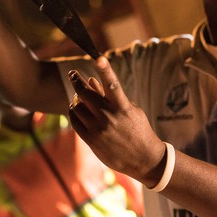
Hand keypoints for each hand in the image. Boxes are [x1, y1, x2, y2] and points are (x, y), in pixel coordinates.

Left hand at [67, 57, 165, 184]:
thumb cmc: (138, 130)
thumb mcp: (130, 110)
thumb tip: (91, 80)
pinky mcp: (91, 140)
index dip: (105, 69)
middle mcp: (109, 117)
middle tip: (73, 74)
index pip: (112, 84)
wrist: (144, 159)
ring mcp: (99, 129)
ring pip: (76, 107)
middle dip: (77, 81)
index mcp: (122, 107)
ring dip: (75, 99)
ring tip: (78, 97)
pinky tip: (76, 110)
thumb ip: (109, 96)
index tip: (98, 57)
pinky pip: (75, 121)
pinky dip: (73, 113)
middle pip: (85, 93)